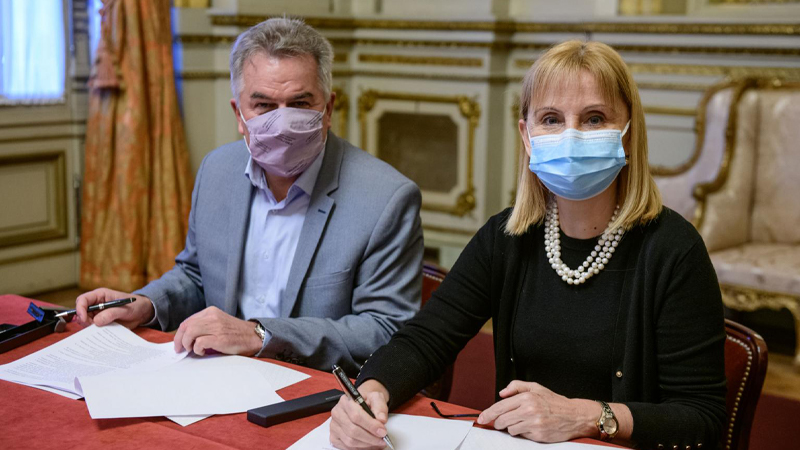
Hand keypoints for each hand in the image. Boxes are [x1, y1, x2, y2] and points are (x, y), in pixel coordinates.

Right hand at [75, 288, 153, 328]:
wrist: (142, 313)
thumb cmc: (135, 306)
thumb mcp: (125, 309)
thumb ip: (111, 313)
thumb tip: (96, 321)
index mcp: (100, 295)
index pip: (83, 299)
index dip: (80, 308)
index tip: (83, 318)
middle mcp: (96, 304)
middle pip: (81, 312)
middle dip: (84, 320)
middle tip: (93, 327)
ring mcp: (98, 314)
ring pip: (85, 321)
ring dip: (89, 327)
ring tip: (101, 329)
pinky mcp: (101, 322)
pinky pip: (93, 327)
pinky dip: (94, 331)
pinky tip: (101, 334)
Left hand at [173, 306, 262, 355]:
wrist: (254, 336)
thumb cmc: (235, 333)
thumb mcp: (218, 322)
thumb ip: (204, 325)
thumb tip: (186, 338)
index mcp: (211, 312)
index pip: (188, 321)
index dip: (179, 334)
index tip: (178, 343)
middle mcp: (212, 317)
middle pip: (186, 326)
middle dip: (179, 340)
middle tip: (180, 350)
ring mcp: (216, 327)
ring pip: (190, 333)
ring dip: (187, 344)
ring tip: (192, 350)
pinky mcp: (219, 338)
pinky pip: (199, 343)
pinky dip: (197, 349)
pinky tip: (203, 352)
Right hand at [330, 379, 389, 449]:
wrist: (360, 404)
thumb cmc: (367, 401)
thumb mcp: (376, 398)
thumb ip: (380, 407)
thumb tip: (381, 420)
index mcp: (346, 401)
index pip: (356, 416)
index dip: (370, 426)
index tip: (382, 431)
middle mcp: (337, 413)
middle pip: (353, 430)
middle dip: (370, 438)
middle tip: (382, 440)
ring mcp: (334, 426)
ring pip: (350, 441)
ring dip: (366, 445)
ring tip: (378, 443)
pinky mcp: (334, 437)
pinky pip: (346, 447)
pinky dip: (360, 449)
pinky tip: (370, 446)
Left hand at [477, 381, 597, 442]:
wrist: (574, 415)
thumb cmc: (554, 401)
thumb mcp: (536, 387)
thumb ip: (517, 386)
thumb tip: (502, 393)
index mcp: (526, 397)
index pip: (500, 407)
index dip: (487, 414)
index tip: (481, 418)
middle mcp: (529, 410)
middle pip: (501, 420)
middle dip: (497, 422)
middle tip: (499, 422)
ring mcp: (534, 424)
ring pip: (510, 429)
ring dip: (511, 427)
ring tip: (521, 422)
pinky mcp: (538, 436)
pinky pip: (521, 436)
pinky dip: (522, 433)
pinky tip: (530, 427)